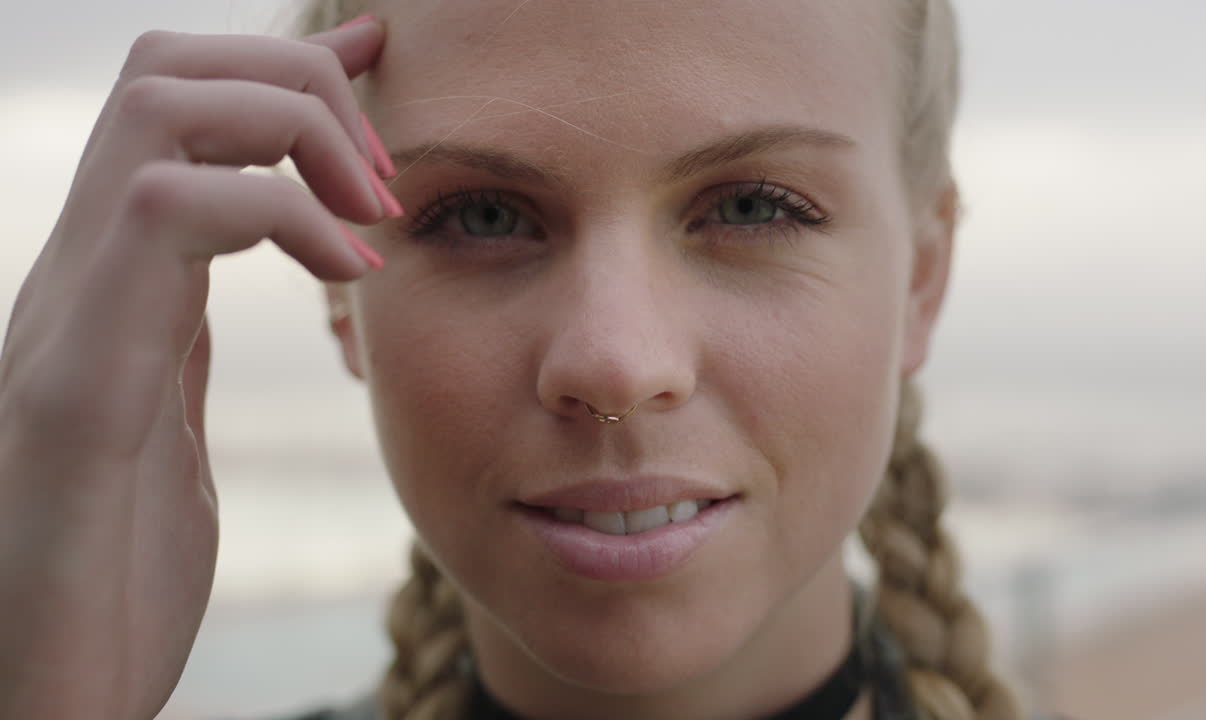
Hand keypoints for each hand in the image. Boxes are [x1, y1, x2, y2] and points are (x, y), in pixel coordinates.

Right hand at [0, 18, 391, 718]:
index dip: (285, 71)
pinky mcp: (75, 382)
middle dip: (296, 82)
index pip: (176, 109)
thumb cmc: (107, 582)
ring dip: (293, 128)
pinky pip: (172, 217)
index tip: (378, 68)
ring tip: (372, 215)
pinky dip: (281, 216)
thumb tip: (243, 267)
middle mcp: (77, 279)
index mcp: (110, 290)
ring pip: (159, 110)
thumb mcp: (163, 427)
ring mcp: (67, 319)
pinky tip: (348, 282)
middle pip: (165, 67)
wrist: (33, 699)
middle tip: (383, 179)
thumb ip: (187, 335)